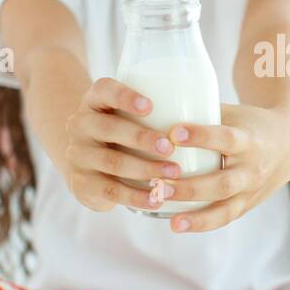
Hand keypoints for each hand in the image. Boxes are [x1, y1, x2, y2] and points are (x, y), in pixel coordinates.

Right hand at [61, 77, 184, 213]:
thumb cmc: (123, 133)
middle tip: (171, 147)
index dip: (125, 97)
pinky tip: (157, 199)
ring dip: (145, 169)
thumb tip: (211, 107)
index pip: (104, 90)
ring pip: (112, 162)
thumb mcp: (127, 115)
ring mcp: (78, 155)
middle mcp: (80, 125)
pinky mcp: (82, 184)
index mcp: (94, 101)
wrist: (87, 164)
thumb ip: (155, 110)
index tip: (151, 106)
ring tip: (173, 173)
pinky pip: (110, 191)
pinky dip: (136, 196)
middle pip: (109, 128)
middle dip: (142, 138)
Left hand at [157, 102, 289, 233]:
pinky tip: (178, 225)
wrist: (287, 146)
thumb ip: (200, 113)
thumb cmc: (248, 123)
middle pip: (222, 183)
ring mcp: (250, 191)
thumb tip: (156, 107)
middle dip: (190, 188)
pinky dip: (202, 224)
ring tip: (172, 222)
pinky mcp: (246, 205)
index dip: (201, 136)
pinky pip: (224, 218)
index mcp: (248, 140)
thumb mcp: (232, 114)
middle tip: (160, 186)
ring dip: (197, 217)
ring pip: (225, 209)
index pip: (225, 138)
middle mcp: (251, 169)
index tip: (174, 133)